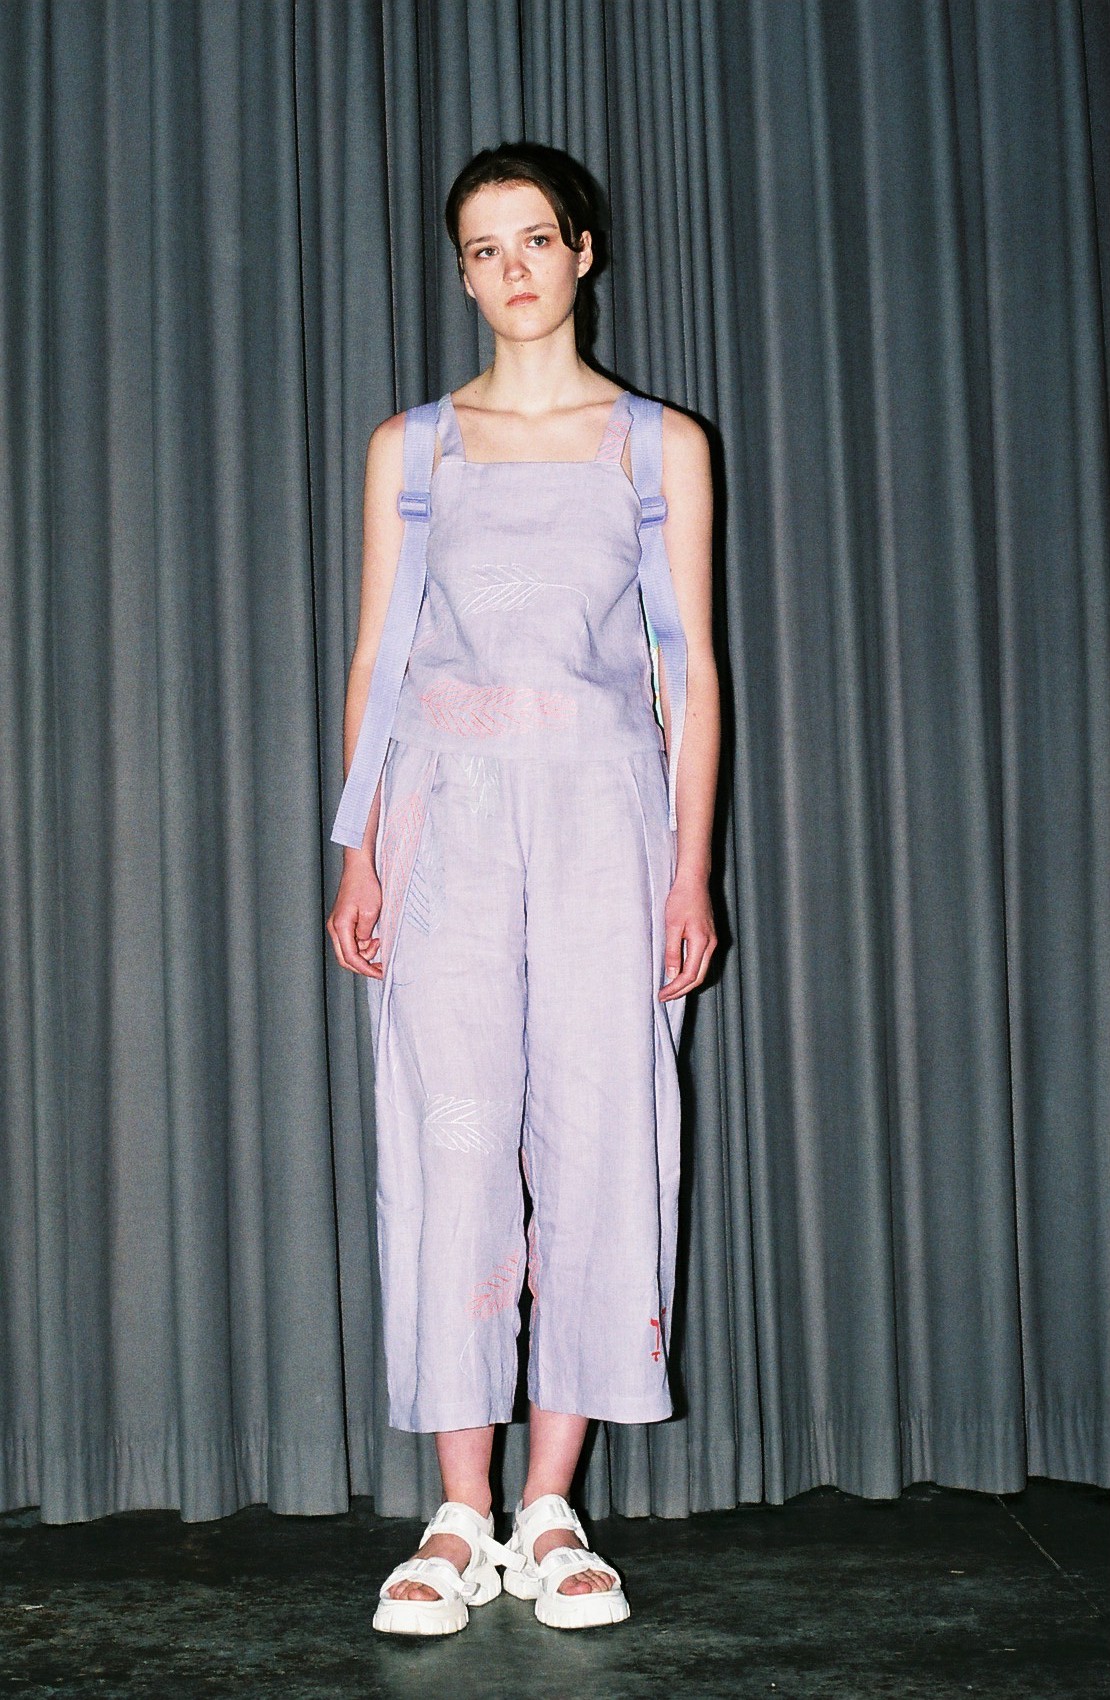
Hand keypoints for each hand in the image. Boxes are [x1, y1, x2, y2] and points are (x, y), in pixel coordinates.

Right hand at [326, 853, 383, 977]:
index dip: (365, 969)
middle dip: (363, 965)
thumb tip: (363, 946)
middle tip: (381, 966)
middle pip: (346, 958)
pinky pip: (350, 941)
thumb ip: (365, 934)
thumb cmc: (365, 886)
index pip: (350, 958)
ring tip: (379, 941)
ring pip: (348, 950)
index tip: (380, 973)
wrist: (358, 868)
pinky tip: (374, 938)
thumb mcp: (371, 912)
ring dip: (365, 952)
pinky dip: (362, 944)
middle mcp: (335, 928)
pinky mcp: (343, 922)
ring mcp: (337, 925)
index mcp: (340, 927)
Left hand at [659, 870, 716, 999]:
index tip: (662, 994)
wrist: (694, 881)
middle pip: (699, 977)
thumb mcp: (672, 925)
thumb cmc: (682, 899)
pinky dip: (691, 972)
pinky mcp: (709, 937)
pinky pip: (702, 961)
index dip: (675, 988)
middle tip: (665, 997)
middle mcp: (711, 945)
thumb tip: (672, 974)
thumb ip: (672, 951)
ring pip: (702, 970)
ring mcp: (712, 941)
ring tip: (671, 989)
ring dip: (687, 983)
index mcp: (702, 943)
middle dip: (682, 991)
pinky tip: (680, 973)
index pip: (689, 975)